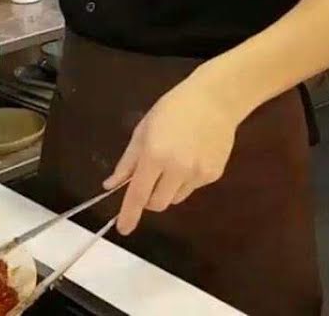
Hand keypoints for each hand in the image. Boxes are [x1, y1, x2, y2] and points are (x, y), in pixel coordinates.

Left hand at [103, 72, 238, 235]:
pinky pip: (192, 188)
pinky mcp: (213, 175)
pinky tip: (192, 156)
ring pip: (175, 198)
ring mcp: (198, 174)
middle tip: (149, 180)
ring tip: (174, 161)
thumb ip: (128, 161)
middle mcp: (177, 169)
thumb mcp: (144, 129)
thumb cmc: (174, 108)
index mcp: (155, 155)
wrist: (216, 99)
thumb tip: (111, 184)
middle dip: (148, 198)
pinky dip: (186, 180)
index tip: (123, 229)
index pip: (138, 194)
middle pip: (158, 204)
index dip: (129, 214)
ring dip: (168, 189)